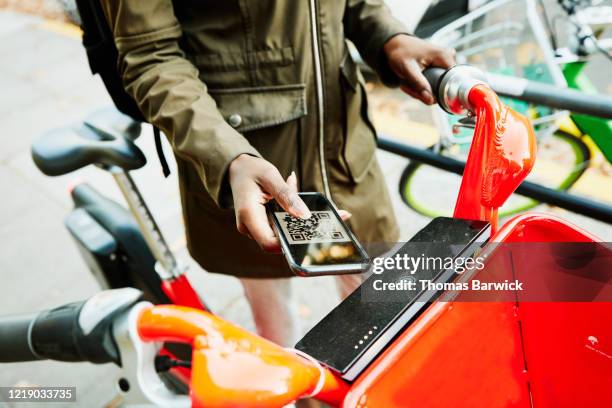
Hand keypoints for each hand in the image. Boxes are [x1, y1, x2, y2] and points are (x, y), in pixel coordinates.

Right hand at [229, 154, 351, 252]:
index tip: (308, 230)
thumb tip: (304, 215)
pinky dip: (288, 215)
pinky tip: (290, 197)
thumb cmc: (251, 170)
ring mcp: (255, 228)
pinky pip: (279, 226)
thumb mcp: (270, 176)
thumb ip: (287, 194)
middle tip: (314, 209)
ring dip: (294, 219)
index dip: (289, 242)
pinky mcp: (261, 226)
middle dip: (297, 228)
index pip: (269, 243)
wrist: (238, 170)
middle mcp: (249, 227)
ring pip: (281, 233)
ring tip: (296, 193)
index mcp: (248, 215)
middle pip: (278, 241)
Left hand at [383, 34, 455, 104]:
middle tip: (408, 87)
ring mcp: (445, 62)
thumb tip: (431, 101)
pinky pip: (434, 82)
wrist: (396, 44)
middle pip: (442, 87)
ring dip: (421, 89)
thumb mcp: (408, 69)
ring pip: (436, 87)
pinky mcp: (440, 66)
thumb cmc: (400, 53)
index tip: (418, 91)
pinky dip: (421, 85)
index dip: (435, 93)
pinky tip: (412, 80)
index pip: (449, 84)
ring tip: (408, 83)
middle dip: (424, 92)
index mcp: (445, 57)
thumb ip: (419, 84)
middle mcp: (449, 59)